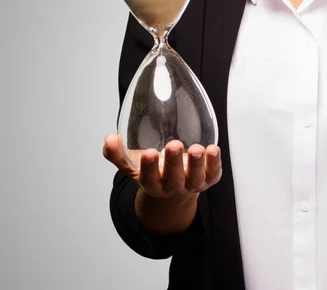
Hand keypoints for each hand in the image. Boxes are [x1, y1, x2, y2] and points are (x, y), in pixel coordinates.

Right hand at [102, 133, 221, 199]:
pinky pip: (213, 174)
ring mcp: (192, 184)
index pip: (149, 178)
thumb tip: (109, 138)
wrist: (175, 190)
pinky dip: (215, 163)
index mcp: (152, 183)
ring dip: (197, 164)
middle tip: (174, 145)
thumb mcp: (132, 165)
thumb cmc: (153, 172)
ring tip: (198, 148)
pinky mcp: (208, 179)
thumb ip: (117, 153)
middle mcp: (172, 186)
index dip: (149, 167)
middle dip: (174, 163)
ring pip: (195, 178)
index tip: (149, 153)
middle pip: (173, 179)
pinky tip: (213, 149)